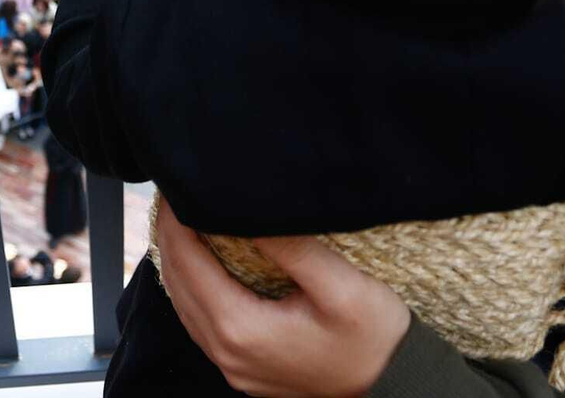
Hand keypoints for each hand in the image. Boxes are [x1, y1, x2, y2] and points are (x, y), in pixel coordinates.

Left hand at [155, 199, 410, 397]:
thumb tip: (246, 210)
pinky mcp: (242, 369)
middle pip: (176, 282)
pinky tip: (201, 264)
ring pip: (182, 304)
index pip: (187, 261)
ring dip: (178, 260)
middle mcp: (226, 351)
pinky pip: (199, 322)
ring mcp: (232, 365)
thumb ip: (292, 248)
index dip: (176, 220)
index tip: (174, 187)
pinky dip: (191, 286)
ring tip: (182, 220)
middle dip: (171, 235)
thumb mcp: (343, 287)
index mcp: (241, 328)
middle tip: (174, 195)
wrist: (393, 385)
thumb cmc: (375, 338)